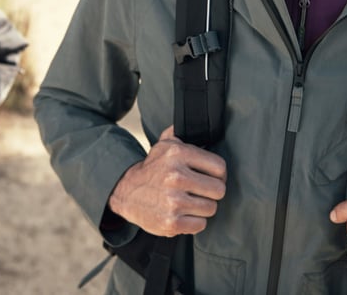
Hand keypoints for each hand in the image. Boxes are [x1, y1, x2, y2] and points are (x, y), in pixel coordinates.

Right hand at [107, 125, 226, 236]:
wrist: (126, 191)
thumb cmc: (152, 169)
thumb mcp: (163, 145)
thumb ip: (180, 133)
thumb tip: (196, 121)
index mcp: (179, 154)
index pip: (220, 167)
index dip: (218, 174)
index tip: (210, 177)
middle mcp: (176, 177)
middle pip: (219, 190)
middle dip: (212, 192)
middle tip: (201, 191)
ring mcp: (174, 201)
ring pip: (211, 208)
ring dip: (202, 207)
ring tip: (189, 201)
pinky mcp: (171, 223)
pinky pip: (200, 225)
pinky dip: (194, 222)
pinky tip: (183, 213)